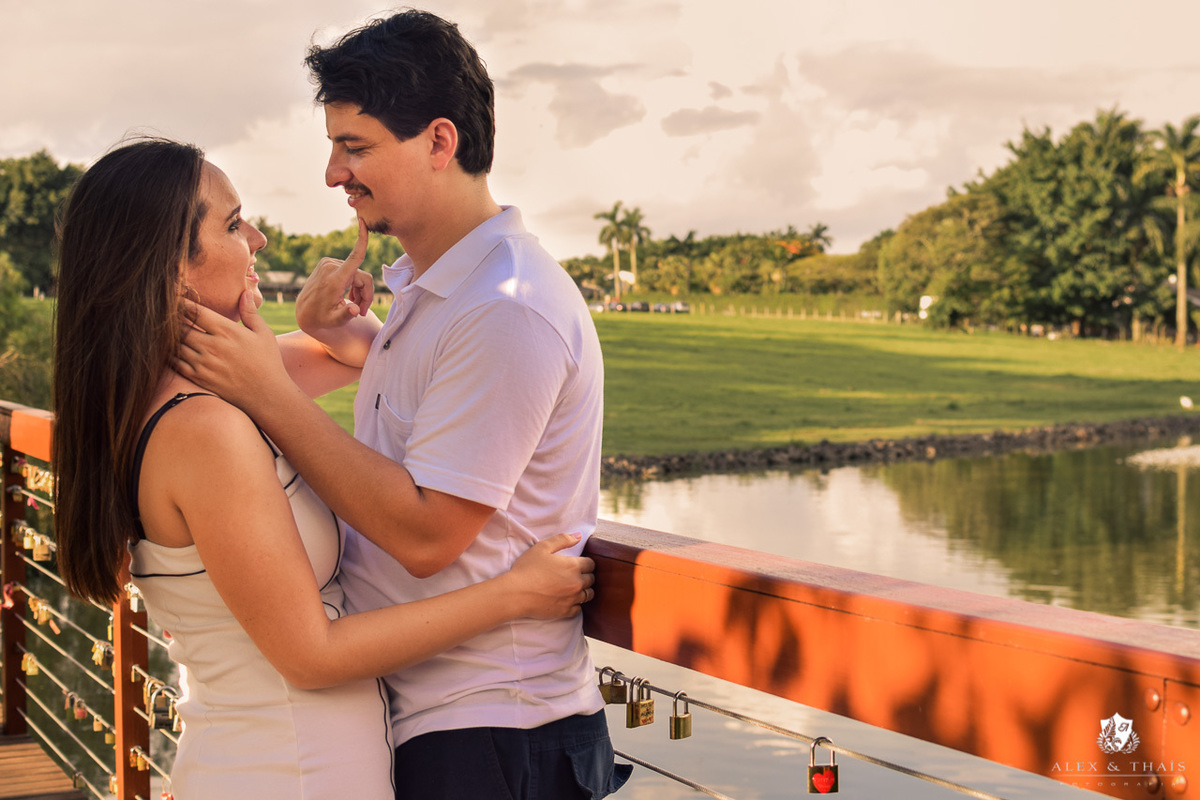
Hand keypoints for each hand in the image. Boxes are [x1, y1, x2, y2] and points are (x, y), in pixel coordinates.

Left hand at [176, 292, 291, 412]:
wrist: (267, 396)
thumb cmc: (267, 362)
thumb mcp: (264, 334)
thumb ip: (250, 313)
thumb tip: (243, 292)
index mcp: (227, 331)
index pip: (196, 312)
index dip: (182, 302)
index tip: (174, 296)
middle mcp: (212, 346)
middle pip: (180, 326)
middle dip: (171, 318)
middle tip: (164, 311)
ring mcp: (203, 363)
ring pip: (175, 344)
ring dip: (168, 336)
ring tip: (163, 328)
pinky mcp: (199, 378)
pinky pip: (175, 362)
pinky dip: (168, 354)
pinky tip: (168, 348)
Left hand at [296, 217, 373, 335]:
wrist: (304, 312)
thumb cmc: (321, 319)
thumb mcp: (334, 321)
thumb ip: (346, 315)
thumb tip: (356, 310)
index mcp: (334, 279)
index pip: (354, 257)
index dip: (361, 240)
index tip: (363, 221)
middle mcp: (331, 267)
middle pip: (362, 276)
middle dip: (365, 294)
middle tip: (361, 311)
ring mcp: (328, 263)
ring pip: (357, 274)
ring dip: (359, 291)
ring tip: (352, 305)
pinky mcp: (327, 263)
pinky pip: (349, 270)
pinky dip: (352, 284)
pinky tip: (346, 296)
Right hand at [505, 533, 595, 619]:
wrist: (516, 593)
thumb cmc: (527, 569)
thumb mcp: (543, 547)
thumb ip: (563, 539)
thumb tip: (579, 536)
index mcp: (573, 566)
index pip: (591, 564)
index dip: (585, 563)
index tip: (578, 564)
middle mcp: (577, 583)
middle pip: (591, 579)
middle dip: (586, 576)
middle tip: (574, 575)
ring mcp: (572, 598)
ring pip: (588, 595)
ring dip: (583, 590)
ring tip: (572, 587)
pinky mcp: (566, 611)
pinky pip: (579, 608)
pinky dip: (576, 604)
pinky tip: (566, 599)